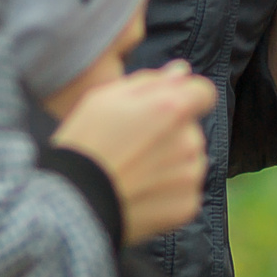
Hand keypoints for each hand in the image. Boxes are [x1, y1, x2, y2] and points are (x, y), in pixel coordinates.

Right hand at [50, 61, 216, 243]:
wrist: (74, 203)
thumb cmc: (85, 145)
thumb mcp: (105, 98)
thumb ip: (151, 81)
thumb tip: (181, 72)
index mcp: (171, 108)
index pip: (203, 92)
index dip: (184, 97)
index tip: (165, 109)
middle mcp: (189, 141)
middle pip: (191, 128)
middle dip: (170, 132)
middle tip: (133, 145)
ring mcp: (190, 175)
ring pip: (190, 158)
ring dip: (171, 161)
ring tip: (134, 171)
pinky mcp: (187, 204)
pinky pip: (185, 189)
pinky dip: (168, 190)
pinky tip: (140, 190)